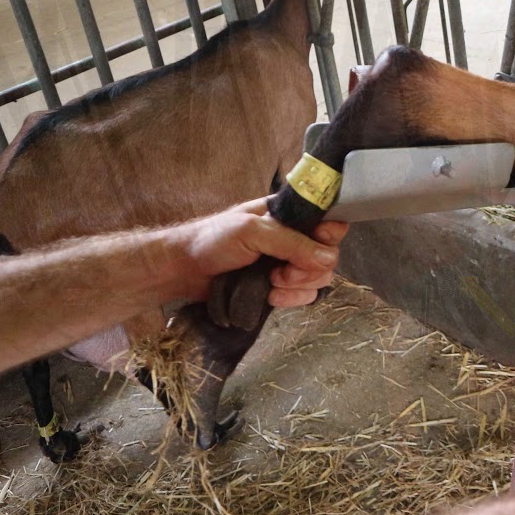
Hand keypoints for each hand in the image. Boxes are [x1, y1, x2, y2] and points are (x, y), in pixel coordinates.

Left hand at [176, 198, 349, 306]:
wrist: (184, 271)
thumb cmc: (212, 240)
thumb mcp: (252, 231)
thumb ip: (292, 242)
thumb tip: (328, 259)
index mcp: (290, 215)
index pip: (330, 220)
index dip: (330, 234)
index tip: (317, 243)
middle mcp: (294, 238)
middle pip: (329, 254)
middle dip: (309, 267)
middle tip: (282, 270)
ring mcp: (289, 264)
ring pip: (319, 277)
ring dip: (297, 285)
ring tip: (271, 282)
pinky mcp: (282, 287)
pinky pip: (305, 296)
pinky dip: (291, 299)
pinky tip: (270, 296)